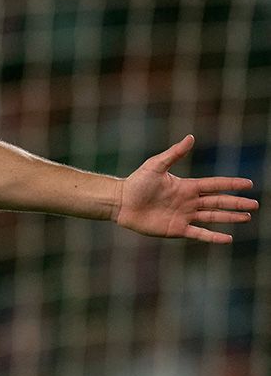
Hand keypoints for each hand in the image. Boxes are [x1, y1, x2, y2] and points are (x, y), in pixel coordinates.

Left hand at [114, 135, 257, 242]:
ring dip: (230, 217)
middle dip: (236, 203)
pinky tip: (228, 238)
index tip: (248, 184)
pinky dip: (213, 236)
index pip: (215, 185)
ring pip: (213, 217)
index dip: (231, 184)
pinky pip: (199, 233)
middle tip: (255, 205)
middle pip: (218, 202)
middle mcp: (189, 202)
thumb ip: (174, 154)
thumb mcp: (156, 165)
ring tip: (247, 217)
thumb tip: (190, 137)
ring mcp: (184, 216)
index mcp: (187, 186)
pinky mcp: (176, 229)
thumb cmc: (136, 182)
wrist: (121, 202)